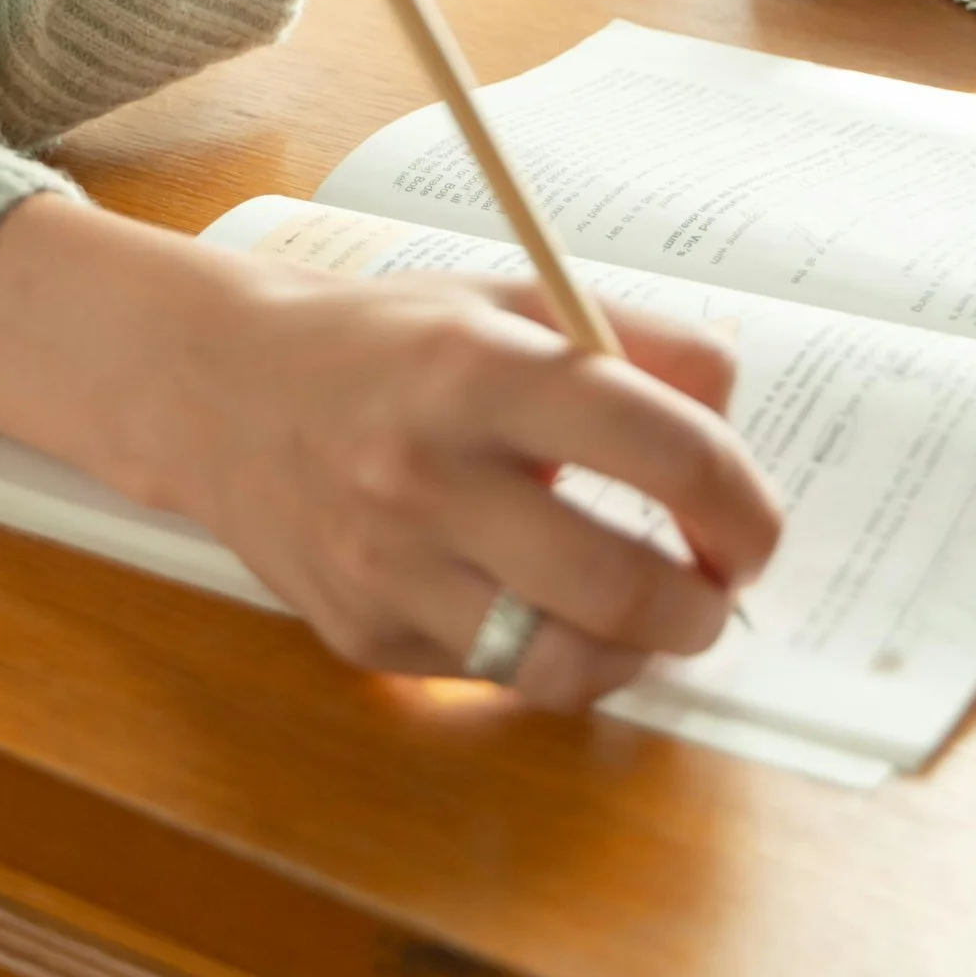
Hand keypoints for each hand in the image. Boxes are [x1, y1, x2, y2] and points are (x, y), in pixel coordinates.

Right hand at [0, 196, 780, 709]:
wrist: (220, 390)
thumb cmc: (387, 343)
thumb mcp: (508, 297)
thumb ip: (636, 338)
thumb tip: (735, 404)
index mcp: (477, 368)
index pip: (657, 447)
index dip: (740, 500)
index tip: (755, 525)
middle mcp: (427, 474)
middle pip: (618, 586)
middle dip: (702, 607)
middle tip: (716, 590)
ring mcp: (389, 567)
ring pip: (564, 664)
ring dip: (639, 655)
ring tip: (649, 617)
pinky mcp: (363, 637)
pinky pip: (495, 679)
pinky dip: (550, 659)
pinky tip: (546, 609)